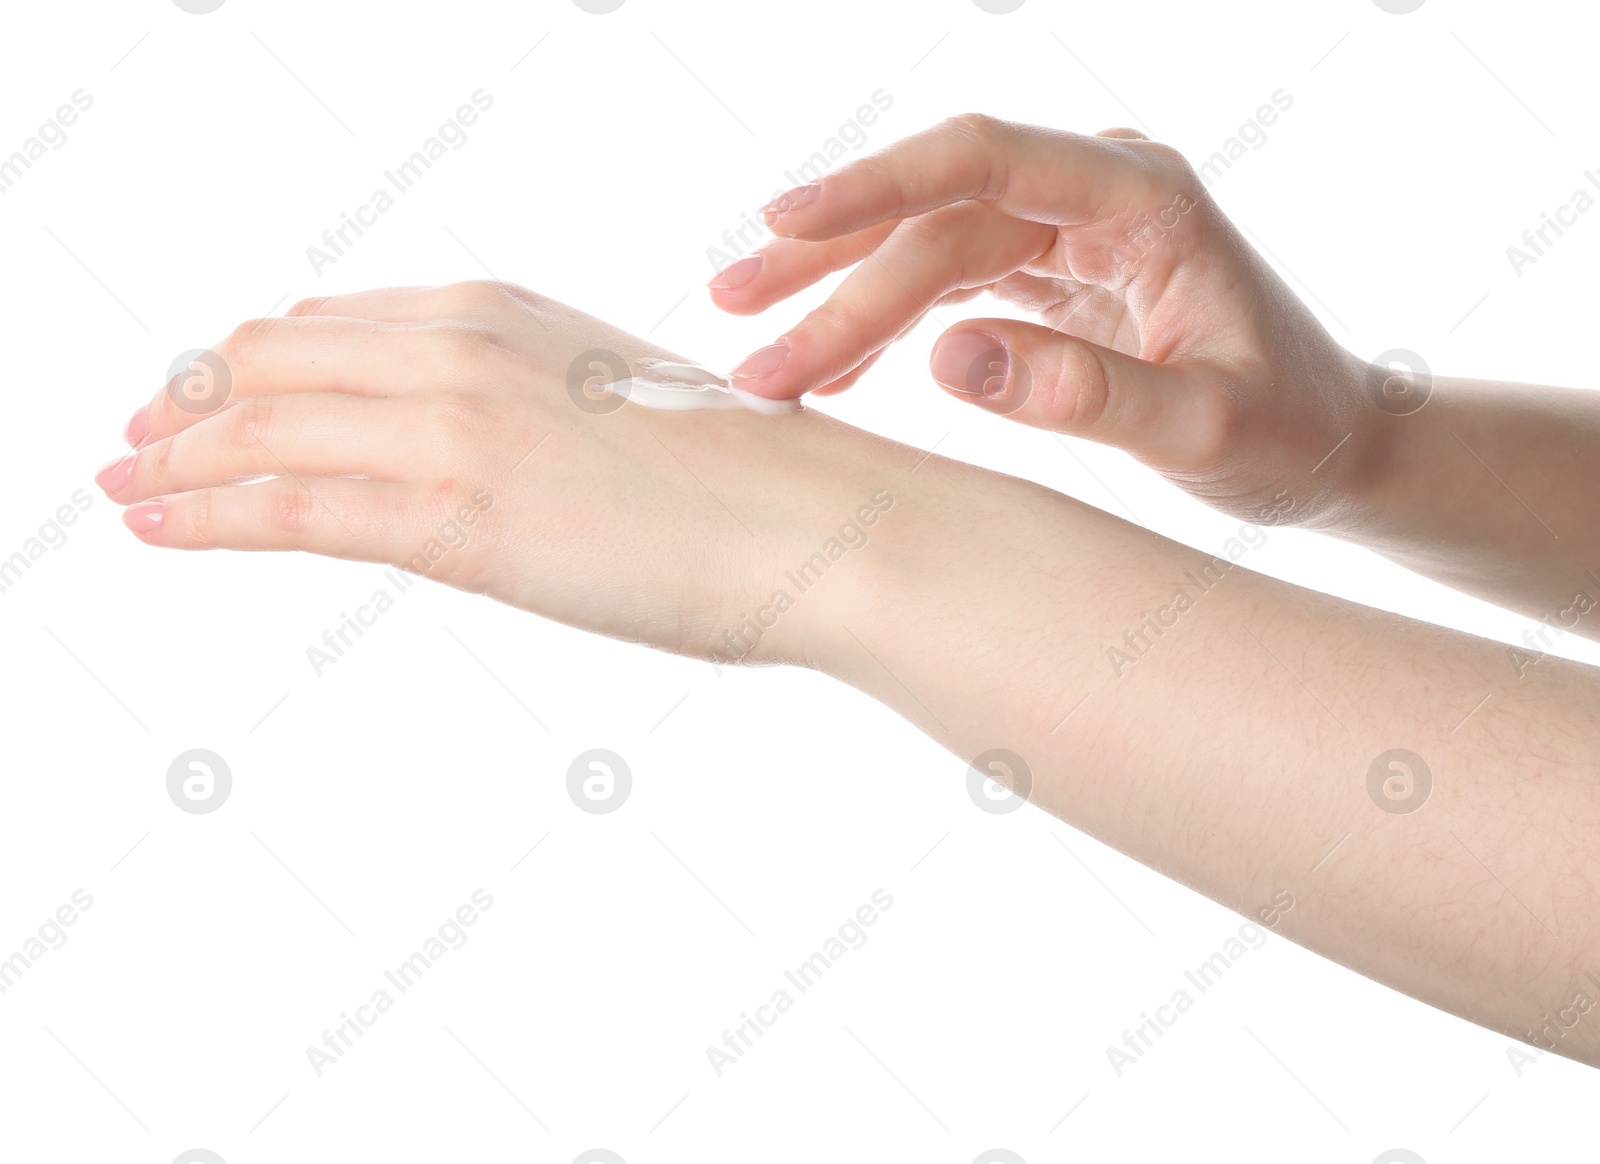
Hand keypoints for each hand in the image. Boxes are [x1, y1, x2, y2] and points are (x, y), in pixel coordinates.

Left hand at [95, 282, 895, 665]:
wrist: (819, 524)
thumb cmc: (743, 484)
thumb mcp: (616, 411)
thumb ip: (532, 413)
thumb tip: (489, 456)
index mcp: (500, 311)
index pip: (328, 325)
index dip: (247, 361)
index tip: (207, 394)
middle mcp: (457, 346)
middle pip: (266, 361)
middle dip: (185, 402)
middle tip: (136, 439)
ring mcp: (450, 424)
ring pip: (257, 426)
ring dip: (173, 457)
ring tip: (125, 484)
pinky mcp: (452, 513)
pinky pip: (288, 506)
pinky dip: (205, 511)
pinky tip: (155, 522)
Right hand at [710, 114, 1382, 531]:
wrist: (1328, 441)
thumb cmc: (1287, 428)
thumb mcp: (1204, 427)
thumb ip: (1088, 393)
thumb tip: (950, 359)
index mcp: (1142, 197)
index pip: (983, 159)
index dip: (874, 185)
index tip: (781, 223)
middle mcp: (1096, 192)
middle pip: (933, 211)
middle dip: (830, 269)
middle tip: (735, 324)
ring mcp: (1068, 230)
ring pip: (925, 244)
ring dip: (839, 295)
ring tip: (755, 349)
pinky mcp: (1048, 272)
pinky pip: (944, 282)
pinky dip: (883, 324)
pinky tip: (831, 366)